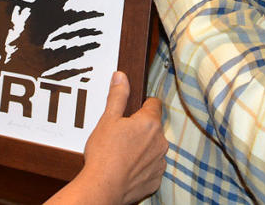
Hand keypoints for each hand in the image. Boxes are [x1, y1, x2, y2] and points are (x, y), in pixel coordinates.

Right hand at [52, 72, 166, 203]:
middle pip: (153, 127)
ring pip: (153, 148)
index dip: (142, 105)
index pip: (154, 104)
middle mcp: (160, 142)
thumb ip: (117, 96)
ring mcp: (160, 162)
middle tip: (120, 134)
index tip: (131, 112)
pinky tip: (126, 167)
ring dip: (142, 148)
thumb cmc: (104, 154)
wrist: (103, 187)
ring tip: (121, 153)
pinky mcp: (156, 179)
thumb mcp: (107, 119)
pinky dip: (142, 166)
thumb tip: (121, 77)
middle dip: (140, 128)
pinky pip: (152, 167)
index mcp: (149, 123)